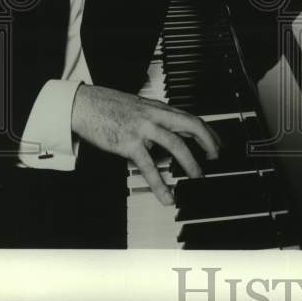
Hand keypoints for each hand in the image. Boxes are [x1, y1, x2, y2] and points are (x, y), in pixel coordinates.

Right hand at [71, 84, 219, 204]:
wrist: (84, 104)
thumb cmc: (109, 106)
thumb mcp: (140, 107)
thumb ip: (156, 118)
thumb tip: (171, 132)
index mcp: (159, 108)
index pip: (191, 117)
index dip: (208, 131)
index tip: (217, 143)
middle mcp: (155, 115)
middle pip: (192, 125)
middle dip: (209, 141)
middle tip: (216, 157)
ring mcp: (143, 129)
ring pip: (175, 144)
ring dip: (191, 162)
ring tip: (198, 177)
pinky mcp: (129, 143)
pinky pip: (149, 166)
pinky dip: (160, 184)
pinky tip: (167, 197)